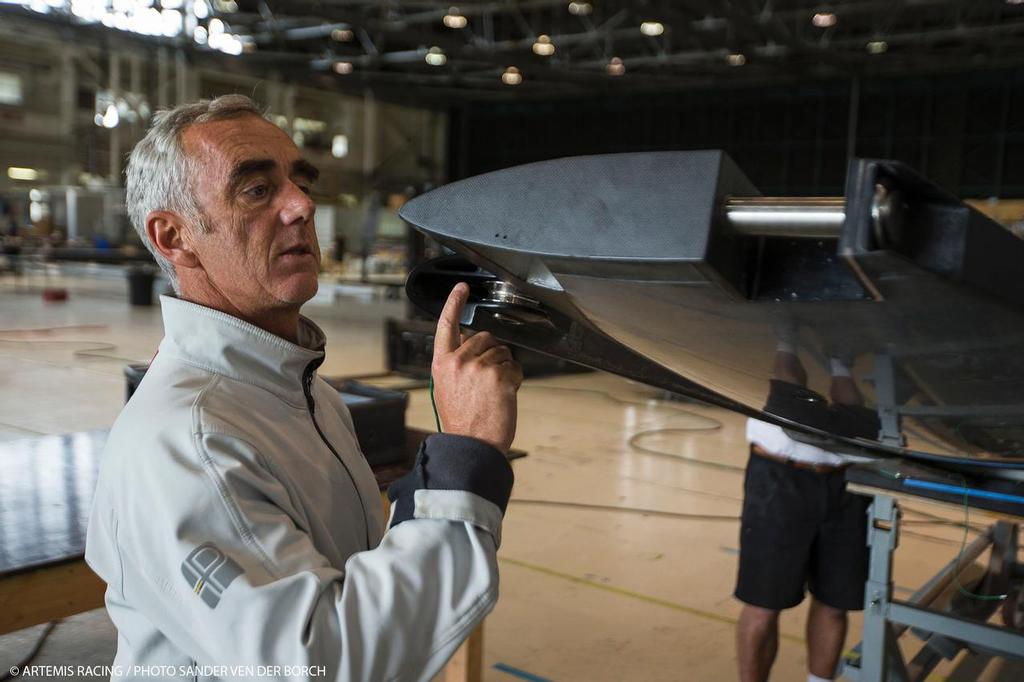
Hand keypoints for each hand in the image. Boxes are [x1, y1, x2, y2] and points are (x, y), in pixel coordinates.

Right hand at [431, 282, 522, 452]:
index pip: (446, 325)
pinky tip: (505, 396)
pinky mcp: (499, 377)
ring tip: (494, 392)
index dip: (454, 303)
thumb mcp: (446, 388)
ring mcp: (479, 368)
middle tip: (488, 380)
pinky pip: (515, 367)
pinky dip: (516, 380)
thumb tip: (470, 342)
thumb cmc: (462, 421)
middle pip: (485, 338)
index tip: (461, 288)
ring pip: (503, 352)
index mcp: (442, 364)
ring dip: (505, 369)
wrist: (472, 445)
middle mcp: (458, 362)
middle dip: (493, 353)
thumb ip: (455, 364)